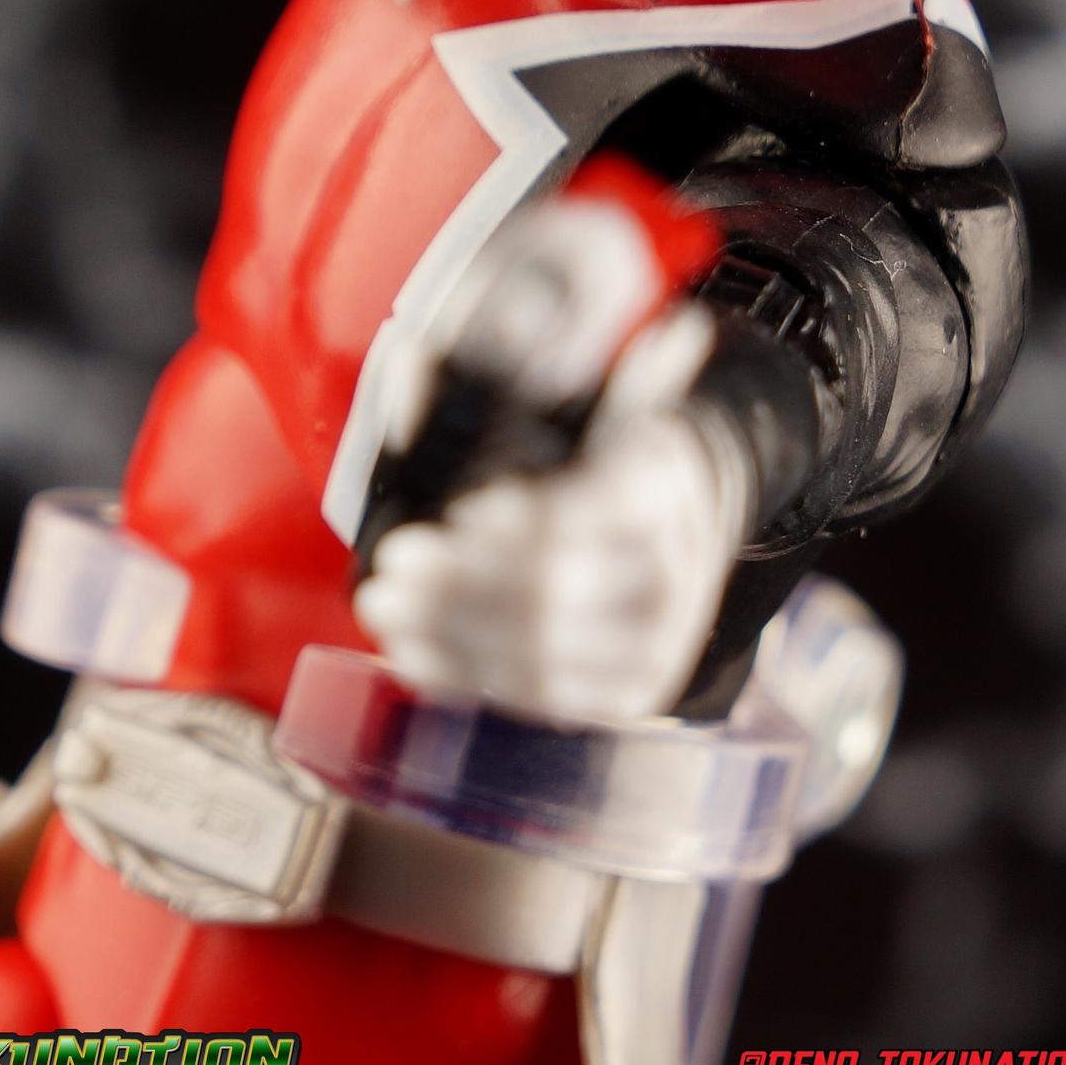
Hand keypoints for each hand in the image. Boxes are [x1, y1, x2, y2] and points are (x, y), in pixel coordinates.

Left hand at [354, 404, 750, 722]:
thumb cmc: (607, 457)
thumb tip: (409, 365)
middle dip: (460, 580)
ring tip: (383, 606)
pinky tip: (414, 653)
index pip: (590, 513)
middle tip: (392, 560)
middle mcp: (674, 571)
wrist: (682, 527)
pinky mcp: (631, 693)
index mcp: (662, 483)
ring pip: (543, 653)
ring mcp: (658, 643)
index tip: (458, 510)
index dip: (522, 521)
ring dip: (448, 632)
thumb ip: (516, 396)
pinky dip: (469, 675)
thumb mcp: (591, 409)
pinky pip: (542, 699)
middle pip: (557, 590)